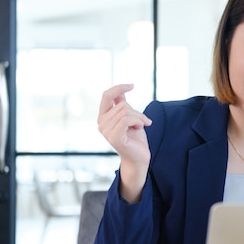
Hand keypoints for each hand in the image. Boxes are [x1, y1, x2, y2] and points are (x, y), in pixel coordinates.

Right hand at [98, 84, 151, 201]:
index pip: (106, 96)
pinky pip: (127, 119)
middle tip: (142, 122)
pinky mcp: (114, 137)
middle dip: (136, 111)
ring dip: (139, 118)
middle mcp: (101, 123)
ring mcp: (106, 131)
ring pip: (126, 111)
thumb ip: (122, 106)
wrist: (139, 157)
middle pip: (122, 104)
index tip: (132, 85)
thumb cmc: (135, 138)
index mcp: (103, 117)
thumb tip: (120, 93)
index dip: (118, 88)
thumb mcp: (130, 118)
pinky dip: (138, 121)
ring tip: (141, 126)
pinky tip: (141, 128)